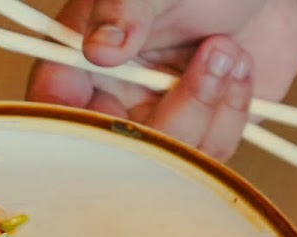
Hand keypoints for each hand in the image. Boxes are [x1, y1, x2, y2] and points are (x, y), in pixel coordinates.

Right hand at [26, 0, 296, 158]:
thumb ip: (124, 8)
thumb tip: (101, 48)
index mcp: (83, 66)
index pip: (57, 109)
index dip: (74, 124)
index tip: (112, 111)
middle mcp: (113, 105)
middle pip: (118, 153)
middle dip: (174, 112)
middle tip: (214, 52)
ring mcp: (155, 129)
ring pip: (167, 160)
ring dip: (208, 103)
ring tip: (229, 48)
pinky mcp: (196, 143)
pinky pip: (209, 156)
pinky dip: (232, 111)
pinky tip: (239, 66)